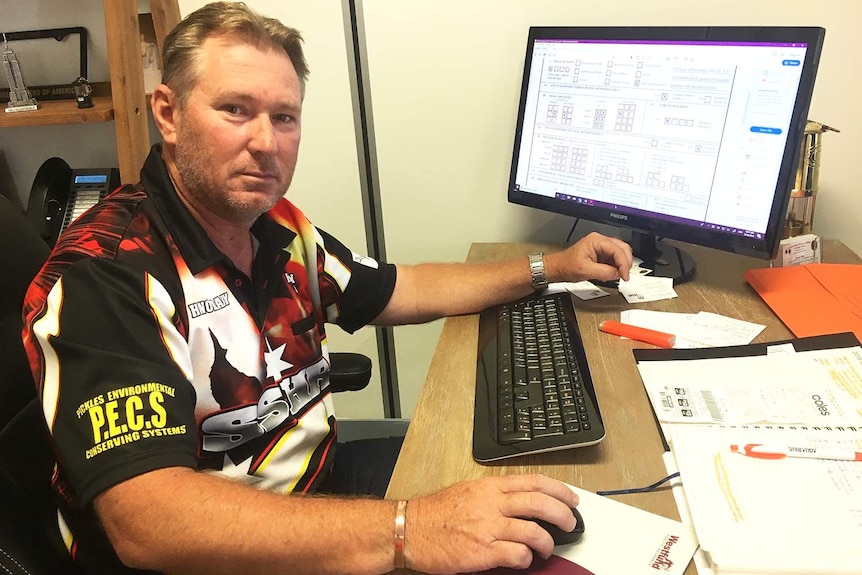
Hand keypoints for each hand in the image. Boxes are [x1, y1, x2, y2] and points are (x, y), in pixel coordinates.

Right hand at [403, 474, 579, 573]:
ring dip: (546, 542)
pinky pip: (517, 554)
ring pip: (533, 530)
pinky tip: (523, 559)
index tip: (571, 499)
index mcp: (489, 487)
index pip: (534, 481)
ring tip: (546, 548)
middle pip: (539, 503)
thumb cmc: (435, 514)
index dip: (559, 489)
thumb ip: (494, 494)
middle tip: (570, 523)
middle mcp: (491, 504)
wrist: (410, 529)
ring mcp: (487, 527)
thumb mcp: (468, 492)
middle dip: (562, 514)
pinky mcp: (482, 551)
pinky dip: (526, 558)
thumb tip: (522, 502)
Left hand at [549, 232, 632, 282]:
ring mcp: (601, 247)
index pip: (617, 250)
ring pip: (621, 253)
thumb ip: (605, 272)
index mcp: (596, 240)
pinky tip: (612, 273)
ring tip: (618, 275)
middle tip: (625, 275)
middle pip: (623, 248)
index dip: (624, 263)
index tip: (625, 275)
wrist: (558, 268)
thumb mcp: (586, 271)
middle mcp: (600, 241)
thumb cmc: (566, 266)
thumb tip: (618, 274)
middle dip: (626, 262)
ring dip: (622, 264)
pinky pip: (615, 259)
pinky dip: (617, 266)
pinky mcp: (601, 254)